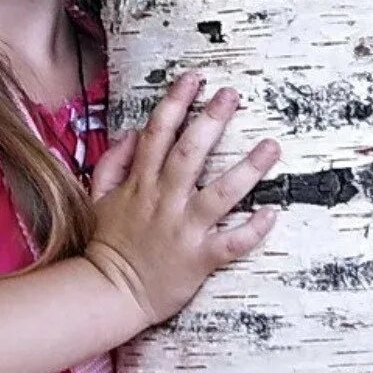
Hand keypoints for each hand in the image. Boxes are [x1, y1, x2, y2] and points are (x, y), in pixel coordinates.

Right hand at [83, 72, 280, 327]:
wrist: (109, 293)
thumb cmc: (107, 244)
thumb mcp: (98, 196)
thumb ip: (113, 162)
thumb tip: (134, 133)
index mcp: (141, 183)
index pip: (158, 133)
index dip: (176, 102)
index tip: (194, 78)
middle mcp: (164, 200)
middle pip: (190, 153)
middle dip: (211, 120)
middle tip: (232, 95)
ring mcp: (184, 229)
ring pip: (219, 194)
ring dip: (247, 169)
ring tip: (271, 146)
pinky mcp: (199, 258)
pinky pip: (231, 243)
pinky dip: (253, 230)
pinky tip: (273, 213)